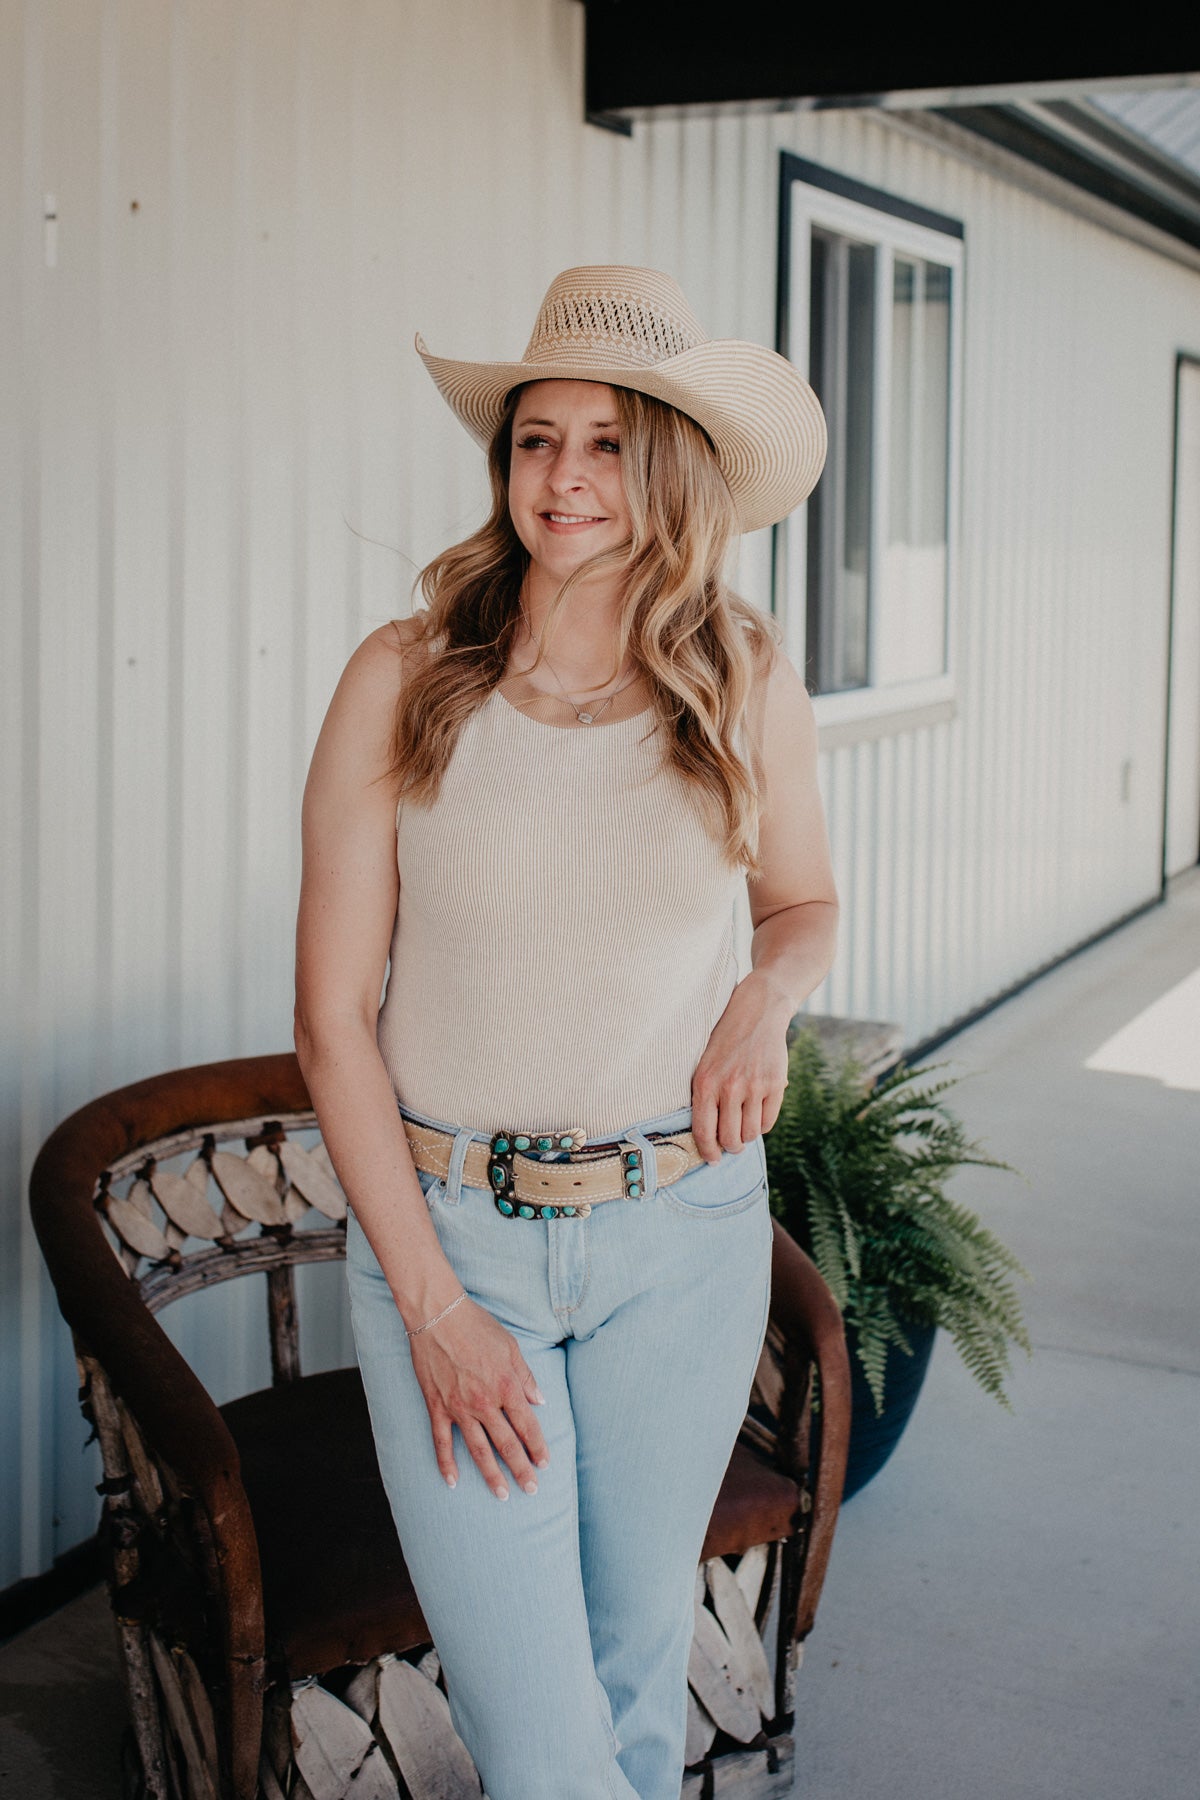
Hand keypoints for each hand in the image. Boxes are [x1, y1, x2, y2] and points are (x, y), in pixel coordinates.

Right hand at [408, 1296, 549, 1499]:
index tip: (545, 1463)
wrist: (438, 1316)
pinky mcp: (437, 1407)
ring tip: (502, 1495)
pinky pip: (442, 1442)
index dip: (538, 1446)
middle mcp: (485, 1403)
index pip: (527, 1425)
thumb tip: (541, 1401)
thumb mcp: (510, 1346)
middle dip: (521, 1469)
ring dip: (492, 1475)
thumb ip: (526, 1377)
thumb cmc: (476, 1326)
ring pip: (479, 1450)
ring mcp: (459, 1408)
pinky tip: (453, 1482)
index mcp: (507, 1386)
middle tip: (531, 1489)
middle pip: (507, 1444)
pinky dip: (446, 1464)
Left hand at [690, 972, 790, 1161]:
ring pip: (750, 1133)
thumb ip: (704, 1097)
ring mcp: (754, 1086)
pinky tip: (757, 1115)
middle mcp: (729, 1087)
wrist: (756, 1013)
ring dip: (746, 1136)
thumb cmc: (725, 1043)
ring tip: (743, 1126)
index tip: (712, 1159)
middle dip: (730, 1147)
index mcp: (705, 1083)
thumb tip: (706, 1138)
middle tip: (731, 1145)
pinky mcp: (775, 1084)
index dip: (708, 1152)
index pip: (703, 1131)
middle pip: (729, 1139)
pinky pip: (768, 1122)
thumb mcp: (704, 1065)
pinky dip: (762, 1125)